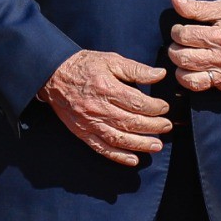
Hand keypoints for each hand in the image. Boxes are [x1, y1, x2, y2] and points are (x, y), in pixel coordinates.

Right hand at [38, 50, 170, 165]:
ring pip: (118, 139)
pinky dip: (118, 156)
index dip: (154, 107)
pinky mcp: (82, 132)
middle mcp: (99, 109)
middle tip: (167, 127)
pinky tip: (133, 160)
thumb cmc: (85, 66)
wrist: (53, 75)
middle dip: (152, 127)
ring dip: (140, 144)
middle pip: (130, 122)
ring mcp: (89, 123)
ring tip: (156, 146)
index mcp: (107, 89)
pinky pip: (101, 148)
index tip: (164, 108)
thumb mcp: (112, 60)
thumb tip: (160, 74)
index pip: (137, 103)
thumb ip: (137, 69)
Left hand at [167, 0, 220, 93]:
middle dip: (174, 49)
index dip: (176, 31)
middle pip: (182, 58)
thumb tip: (175, 0)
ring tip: (185, 58)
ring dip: (180, 68)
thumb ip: (198, 7)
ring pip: (188, 79)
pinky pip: (203, 87)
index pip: (184, 36)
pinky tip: (198, 68)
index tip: (180, 29)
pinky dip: (195, 78)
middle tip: (180, 44)